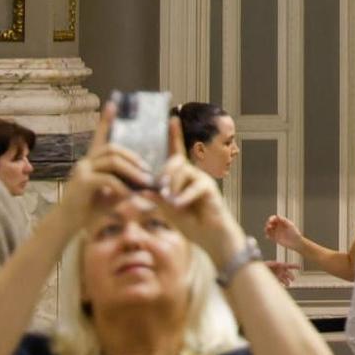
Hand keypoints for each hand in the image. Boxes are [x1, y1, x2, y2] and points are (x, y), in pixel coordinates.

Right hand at [59, 107, 150, 224]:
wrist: (68, 223)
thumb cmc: (91, 207)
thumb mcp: (111, 191)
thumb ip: (124, 182)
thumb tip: (145, 179)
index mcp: (92, 161)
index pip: (99, 136)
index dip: (105, 120)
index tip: (112, 103)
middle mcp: (85, 162)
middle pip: (112, 149)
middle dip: (133, 157)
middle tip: (147, 170)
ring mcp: (82, 170)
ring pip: (112, 161)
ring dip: (132, 171)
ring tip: (145, 182)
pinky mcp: (83, 182)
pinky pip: (108, 179)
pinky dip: (122, 186)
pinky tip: (129, 195)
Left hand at [152, 120, 244, 261]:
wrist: (211, 237)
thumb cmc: (191, 223)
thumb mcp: (168, 210)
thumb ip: (157, 199)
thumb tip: (142, 189)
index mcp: (180, 177)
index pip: (175, 153)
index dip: (174, 135)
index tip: (171, 117)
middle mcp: (192, 175)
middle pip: (175, 162)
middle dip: (164, 173)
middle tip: (158, 188)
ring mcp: (202, 180)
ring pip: (182, 173)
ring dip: (173, 186)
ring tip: (169, 201)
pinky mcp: (209, 189)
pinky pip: (194, 186)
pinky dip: (184, 196)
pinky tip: (178, 205)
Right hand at [263, 214, 302, 252]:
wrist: (296, 242)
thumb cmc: (294, 233)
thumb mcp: (290, 225)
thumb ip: (284, 220)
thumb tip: (277, 215)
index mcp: (282, 222)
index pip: (274, 218)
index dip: (271, 218)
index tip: (270, 221)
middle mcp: (278, 226)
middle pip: (270, 223)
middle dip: (268, 224)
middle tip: (269, 226)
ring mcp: (276, 232)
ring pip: (268, 229)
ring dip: (266, 229)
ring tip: (267, 231)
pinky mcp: (275, 238)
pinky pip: (269, 236)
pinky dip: (267, 236)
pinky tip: (268, 237)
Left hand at [263, 260, 299, 287]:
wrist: (257, 271)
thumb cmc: (262, 265)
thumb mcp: (268, 263)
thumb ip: (273, 263)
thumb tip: (278, 264)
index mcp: (279, 265)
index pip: (288, 265)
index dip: (294, 266)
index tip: (299, 267)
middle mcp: (280, 270)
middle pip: (288, 274)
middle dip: (291, 276)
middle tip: (293, 279)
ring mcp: (278, 275)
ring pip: (285, 279)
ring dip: (287, 282)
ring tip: (288, 284)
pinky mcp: (275, 279)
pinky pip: (280, 282)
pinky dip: (281, 284)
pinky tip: (282, 286)